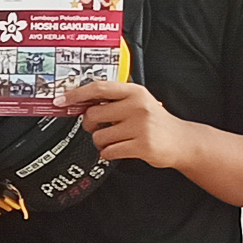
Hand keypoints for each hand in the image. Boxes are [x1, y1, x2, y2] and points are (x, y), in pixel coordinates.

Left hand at [57, 81, 189, 170]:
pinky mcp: (142, 145)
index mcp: (134, 92)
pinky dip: (108, 154)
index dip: (76, 94)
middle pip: (93, 115)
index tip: (61, 101)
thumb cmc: (155, 121)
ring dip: (102, 142)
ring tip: (116, 140)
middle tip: (99, 128)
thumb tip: (81, 102)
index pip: (99, 88)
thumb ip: (115, 100)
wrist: (182, 141)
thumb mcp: (139, 102)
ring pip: (99, 136)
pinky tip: (120, 150)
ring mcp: (141, 126)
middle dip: (90, 125)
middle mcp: (138, 106)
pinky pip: (109, 152)